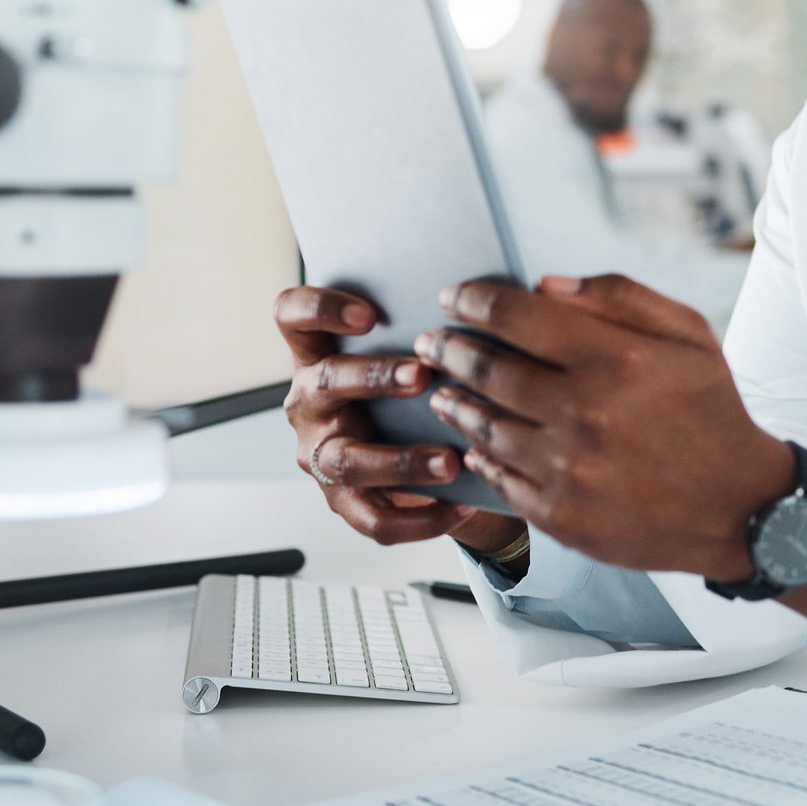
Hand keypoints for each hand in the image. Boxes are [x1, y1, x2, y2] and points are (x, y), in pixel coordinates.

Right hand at [275, 286, 524, 552]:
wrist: (423, 453)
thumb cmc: (417, 387)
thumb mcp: (415, 350)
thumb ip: (438, 323)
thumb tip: (515, 287)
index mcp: (318, 353)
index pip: (291, 315)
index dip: (319, 309)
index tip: (369, 314)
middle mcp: (309, 402)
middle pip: (323, 382)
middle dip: (373, 378)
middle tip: (422, 376)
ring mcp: (321, 453)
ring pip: (345, 458)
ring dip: (398, 459)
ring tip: (449, 461)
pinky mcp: (343, 501)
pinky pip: (375, 518)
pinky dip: (421, 517)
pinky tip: (463, 506)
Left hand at [413, 275, 793, 579]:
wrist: (742, 508)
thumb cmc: (712, 411)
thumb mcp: (688, 334)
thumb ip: (619, 297)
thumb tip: (545, 286)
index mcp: (613, 359)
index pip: (515, 316)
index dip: (473, 300)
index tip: (454, 296)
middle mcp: (583, 412)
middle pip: (486, 369)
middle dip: (450, 348)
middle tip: (432, 341)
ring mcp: (567, 469)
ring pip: (483, 426)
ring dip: (454, 401)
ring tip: (442, 389)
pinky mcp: (560, 515)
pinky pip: (498, 478)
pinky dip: (477, 455)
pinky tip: (472, 441)